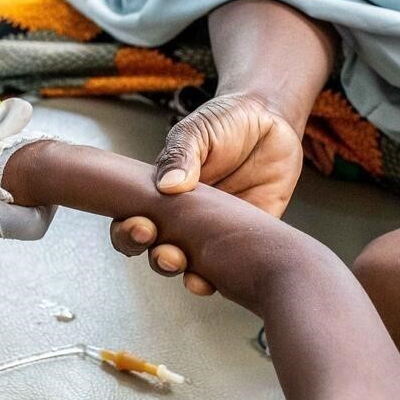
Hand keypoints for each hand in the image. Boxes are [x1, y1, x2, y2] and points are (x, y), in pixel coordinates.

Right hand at [111, 91, 304, 295]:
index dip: (128, 231)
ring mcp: (214, 229)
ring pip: (189, 264)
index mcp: (163, 192)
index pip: (133, 220)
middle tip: (162, 248)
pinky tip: (209, 279)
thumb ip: (180, 155)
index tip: (139, 226)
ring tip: (181, 264)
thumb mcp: (196, 130)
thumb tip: (166, 185)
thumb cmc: (226, 121)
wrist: (271, 119)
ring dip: (180, 271)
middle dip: (153, 256)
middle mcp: (184, 216)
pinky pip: (229, 265)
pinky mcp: (246, 235)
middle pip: (156, 249)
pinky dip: (216, 278)